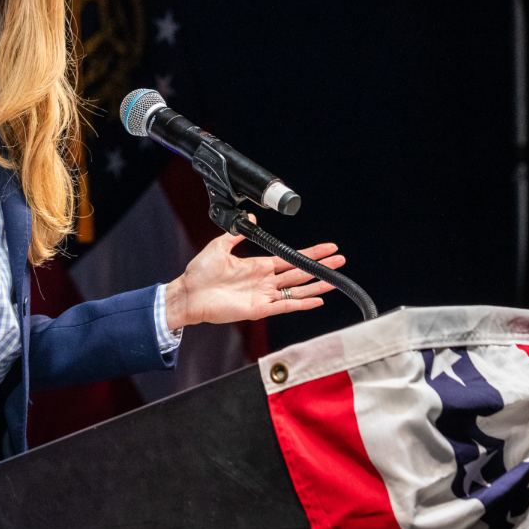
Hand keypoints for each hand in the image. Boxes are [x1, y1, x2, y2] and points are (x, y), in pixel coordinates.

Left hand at [162, 225, 344, 329]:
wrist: (188, 293)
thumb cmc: (200, 273)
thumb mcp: (219, 246)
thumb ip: (236, 234)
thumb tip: (251, 219)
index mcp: (258, 266)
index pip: (290, 258)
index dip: (309, 253)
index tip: (326, 248)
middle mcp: (265, 281)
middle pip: (299, 272)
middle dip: (320, 265)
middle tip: (340, 260)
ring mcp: (264, 296)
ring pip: (297, 289)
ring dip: (317, 284)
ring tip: (335, 279)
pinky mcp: (259, 309)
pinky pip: (286, 306)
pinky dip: (302, 303)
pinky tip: (318, 299)